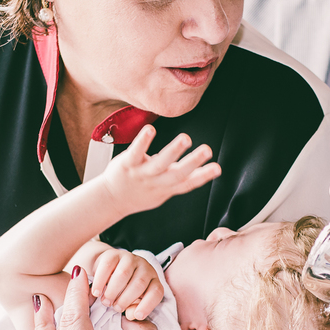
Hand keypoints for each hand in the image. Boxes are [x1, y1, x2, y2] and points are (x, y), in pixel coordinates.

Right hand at [88, 248, 163, 319]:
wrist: (108, 269)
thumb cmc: (123, 291)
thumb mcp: (131, 301)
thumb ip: (133, 309)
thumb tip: (132, 315)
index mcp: (153, 280)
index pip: (156, 292)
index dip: (148, 305)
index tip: (137, 316)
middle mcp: (145, 267)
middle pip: (139, 283)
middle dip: (126, 299)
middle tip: (116, 308)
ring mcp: (130, 258)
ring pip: (123, 274)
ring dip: (113, 291)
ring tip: (106, 302)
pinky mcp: (113, 253)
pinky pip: (107, 266)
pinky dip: (101, 281)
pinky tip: (96, 292)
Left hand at [98, 125, 220, 218]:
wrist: (111, 199)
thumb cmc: (141, 192)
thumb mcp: (164, 191)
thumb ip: (182, 180)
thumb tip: (206, 168)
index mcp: (167, 188)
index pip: (188, 184)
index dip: (203, 177)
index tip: (217, 168)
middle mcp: (156, 182)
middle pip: (176, 174)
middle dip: (193, 162)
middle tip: (207, 150)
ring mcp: (141, 174)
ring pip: (159, 164)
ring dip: (173, 151)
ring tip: (185, 138)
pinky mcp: (127, 164)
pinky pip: (136, 152)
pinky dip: (143, 141)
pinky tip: (150, 129)